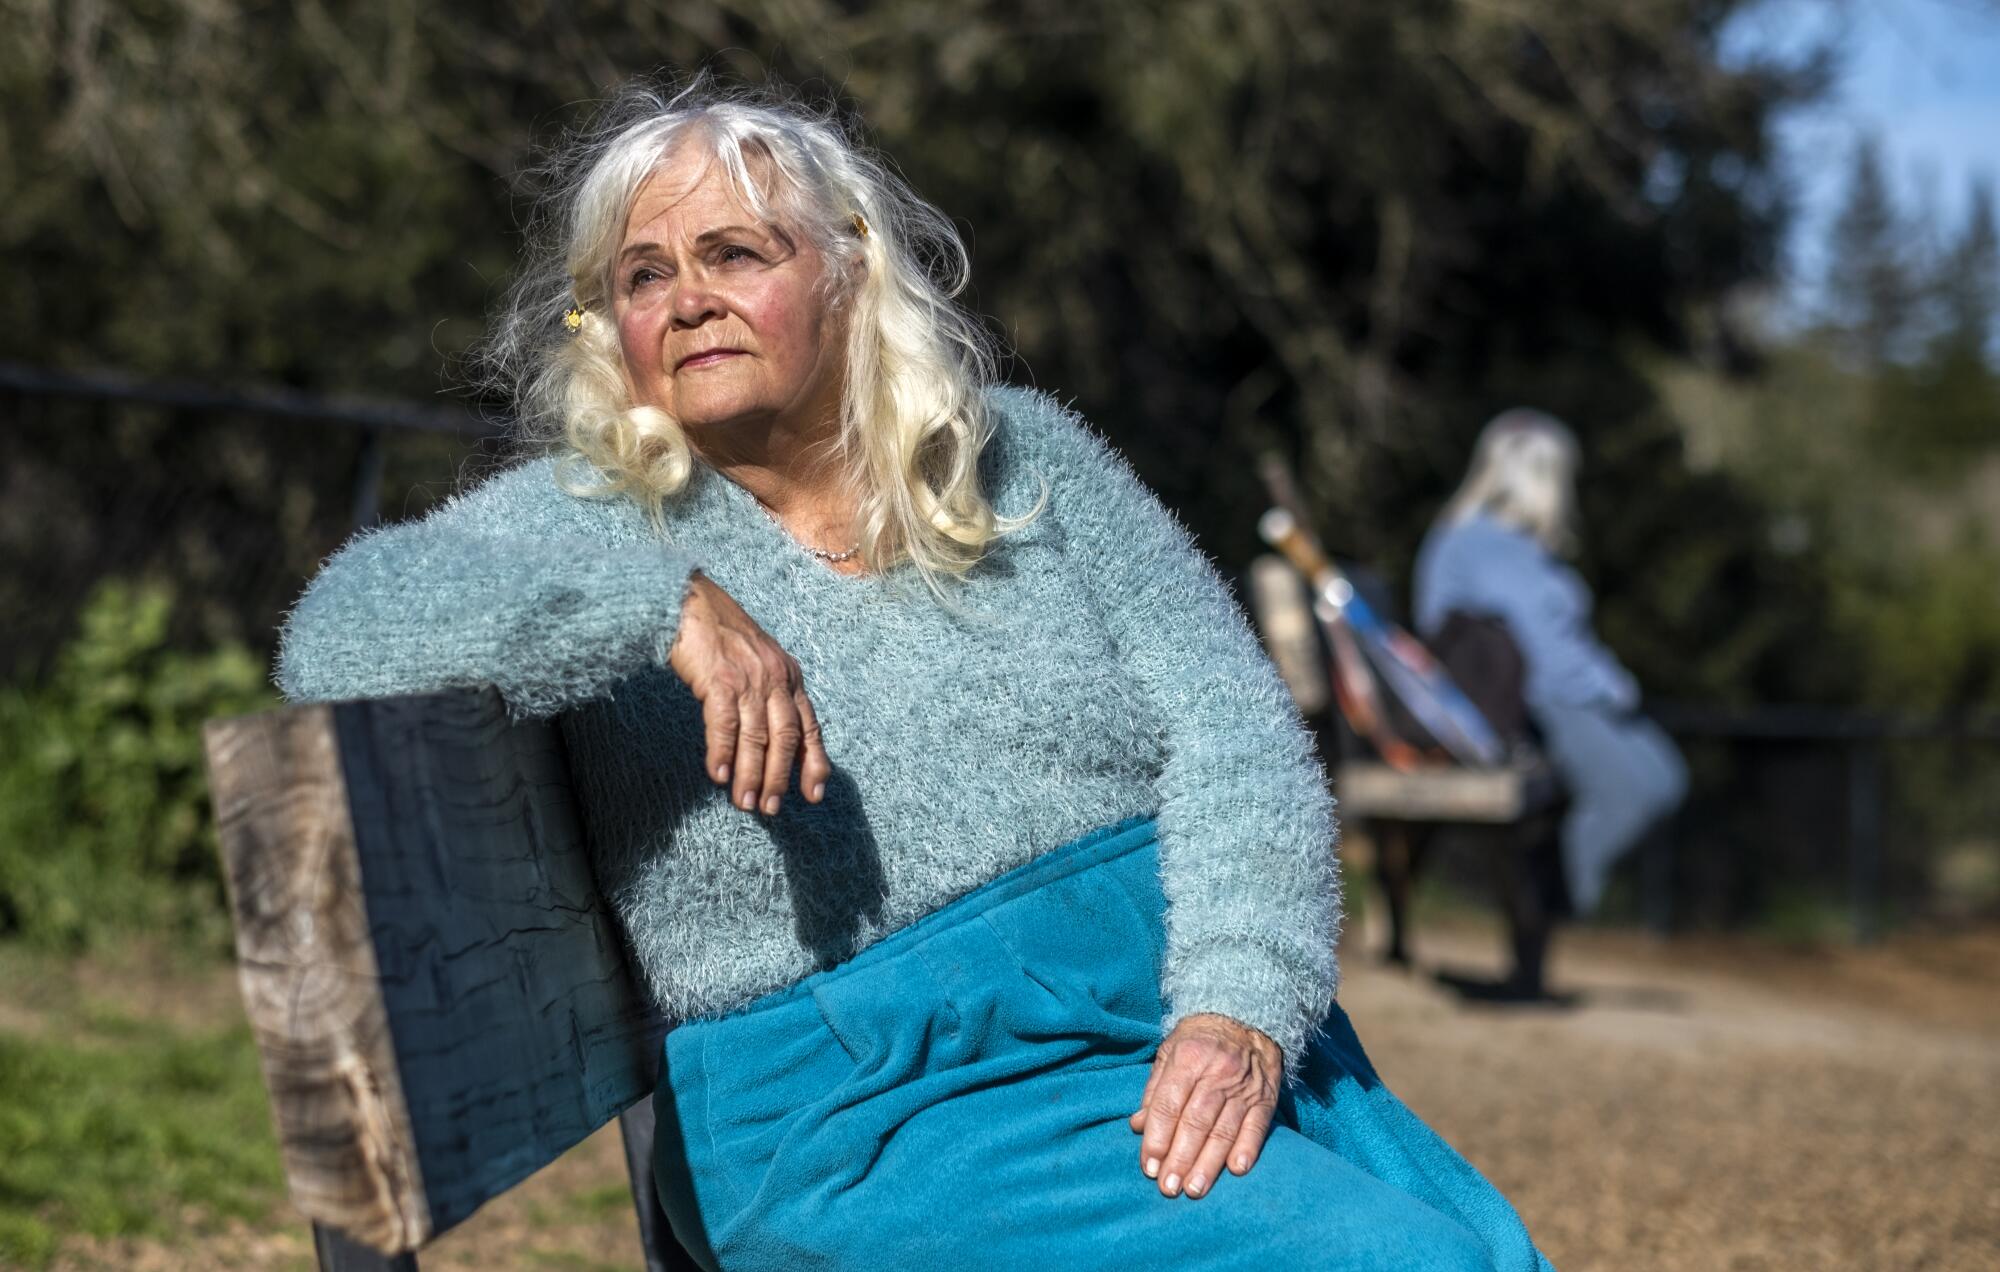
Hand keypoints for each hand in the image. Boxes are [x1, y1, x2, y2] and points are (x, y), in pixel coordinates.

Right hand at [667, 572, 833, 813]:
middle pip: (786, 738)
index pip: (809, 727)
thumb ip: (770, 696)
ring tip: (746, 803)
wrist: (691, 602)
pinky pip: (724, 724)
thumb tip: (772, 743)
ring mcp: (748, 678)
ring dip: (751, 775)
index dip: (813, 763)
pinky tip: (719, 775)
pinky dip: (723, 753)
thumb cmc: (722, 636)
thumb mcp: (761, 663)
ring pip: (756, 737)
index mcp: (790, 677)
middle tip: (771, 808)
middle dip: (780, 777)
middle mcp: (776, 678)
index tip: (814, 795)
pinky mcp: (719, 679)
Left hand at [1128, 1013, 1281, 1199]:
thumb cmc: (1200, 1039)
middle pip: (1195, 1122)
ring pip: (1224, 1129)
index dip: (1157, 1138)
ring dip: (1209, 1163)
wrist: (1248, 1015)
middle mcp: (1216, 1073)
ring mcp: (1243, 1086)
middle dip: (1180, 1158)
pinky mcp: (1266, 1097)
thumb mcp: (1169, 1051)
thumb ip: (1154, 1089)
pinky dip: (1248, 1148)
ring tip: (1195, 1189)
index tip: (1149, 1166)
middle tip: (1168, 1187)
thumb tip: (1138, 1125)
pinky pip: (1257, 1125)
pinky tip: (1236, 1169)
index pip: (1168, 1105)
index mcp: (1188, 1059)